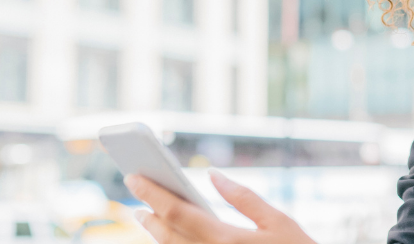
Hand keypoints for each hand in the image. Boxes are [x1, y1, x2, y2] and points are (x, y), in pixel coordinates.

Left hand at [124, 169, 316, 243]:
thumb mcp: (280, 222)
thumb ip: (244, 198)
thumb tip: (214, 175)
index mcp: (227, 240)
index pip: (178, 213)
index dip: (152, 193)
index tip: (134, 177)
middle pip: (168, 236)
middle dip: (149, 214)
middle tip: (135, 196)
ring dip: (157, 234)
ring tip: (149, 217)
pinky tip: (173, 238)